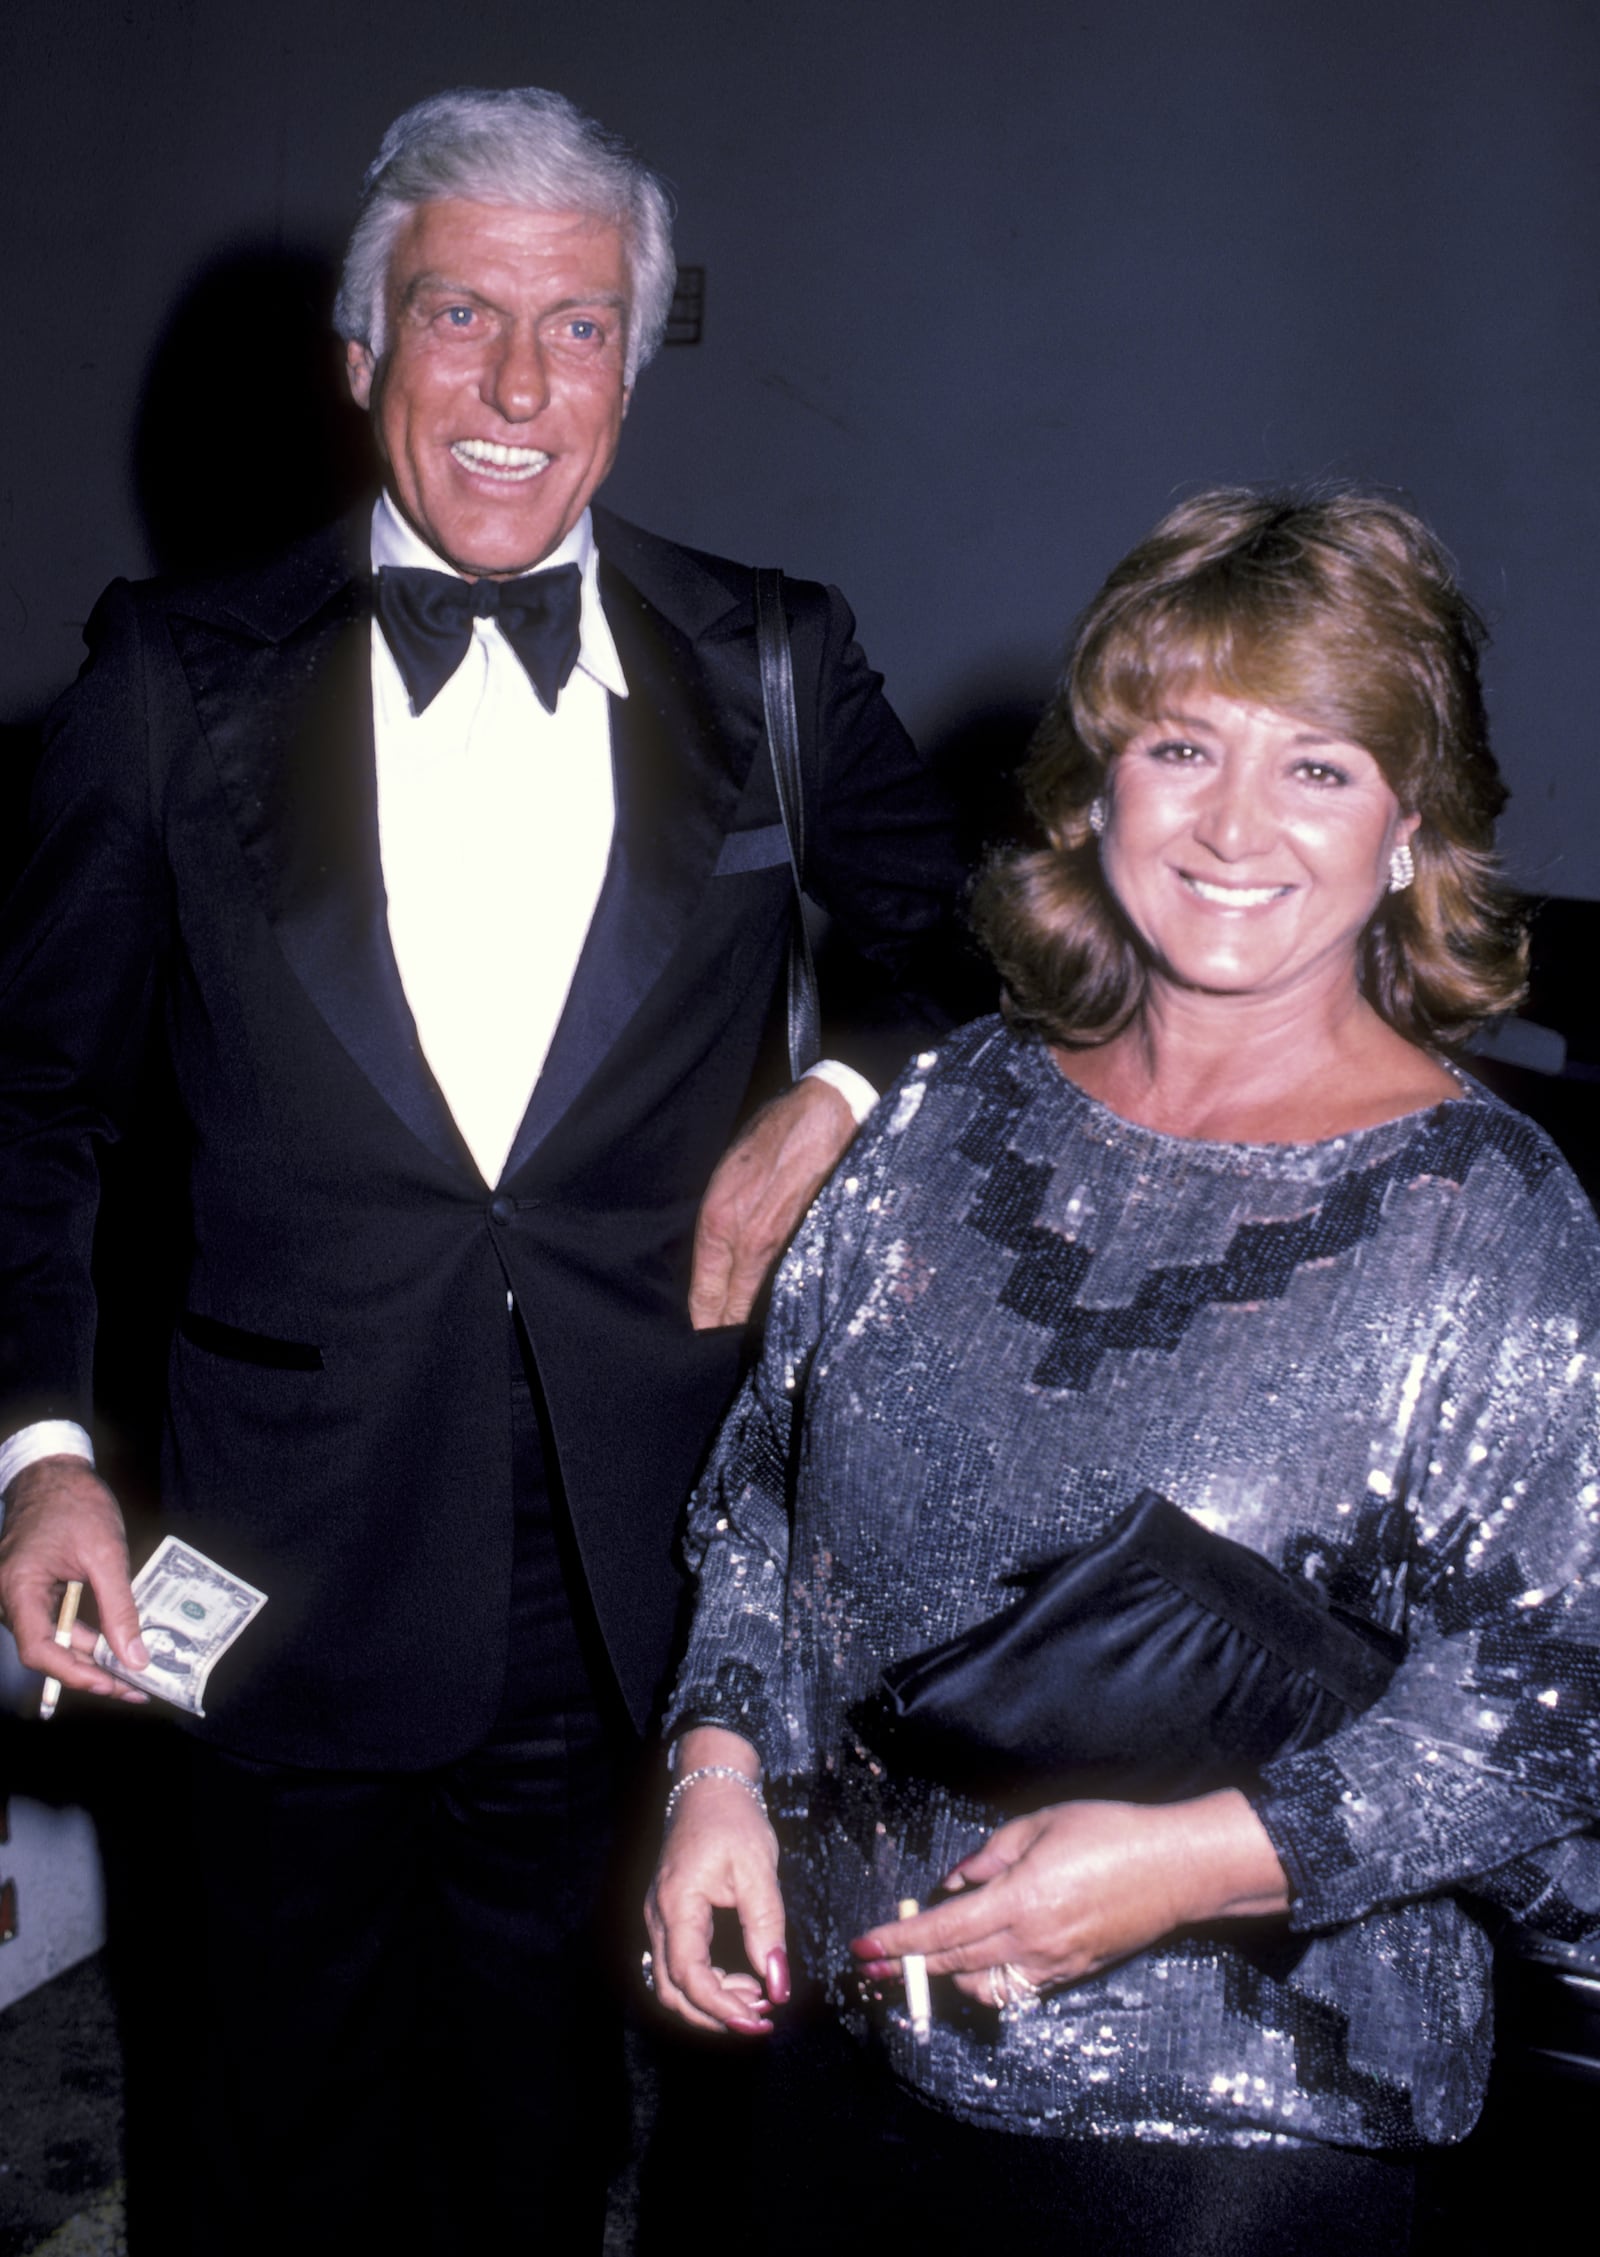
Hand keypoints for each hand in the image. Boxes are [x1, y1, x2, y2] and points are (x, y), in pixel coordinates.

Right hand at [0, 1456, 148, 1701]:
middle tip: (135, 1688)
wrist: (55, 1471)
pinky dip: (89, 1634)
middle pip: (50, 1651)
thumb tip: (134, 1656)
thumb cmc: (74, 1503)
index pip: (40, 1649)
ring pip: (58, 1639)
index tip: (113, 1684)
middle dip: (93, 1671)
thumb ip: (119, 1607)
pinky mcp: (39, 1591)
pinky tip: (119, 1643)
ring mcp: (24, 1595)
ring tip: (135, 1671)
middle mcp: (13, 1598)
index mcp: (19, 1588)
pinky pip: (61, 1621)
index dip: (75, 1674)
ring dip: (95, 1656)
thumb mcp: (105, 1553)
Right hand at [644, 1728, 789, 2035]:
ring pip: (671, 1982)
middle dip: (715, 2015)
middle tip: (761, 2018)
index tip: (760, 2020)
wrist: (710, 1786)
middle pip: (672, 1991)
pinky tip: (742, 1980)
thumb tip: (778, 1985)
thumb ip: (767, 1928)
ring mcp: (659, 1918)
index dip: (722, 2008)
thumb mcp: (758, 1871)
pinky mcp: (668, 1917)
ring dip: (711, 2001)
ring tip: (758, 1998)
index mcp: (677, 1905)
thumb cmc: (734, 1821)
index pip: (690, 1976)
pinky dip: (707, 1983)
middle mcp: (658, 1917)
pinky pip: (678, 1964)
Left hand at [689, 1079, 855, 1328]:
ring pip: (761, 1301)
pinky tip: (780, 1310)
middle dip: (723, 1330)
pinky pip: (789, 1283)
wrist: (823, 1117)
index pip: (705, 1294)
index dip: (702, 1322)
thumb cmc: (771, 1136)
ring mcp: (782, 1247)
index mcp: (718, 1223)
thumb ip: (719, 1221)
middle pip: (731, 1308)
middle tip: (718, 1350)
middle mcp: (747, 1242)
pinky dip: (782, 1299)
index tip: (700, 1339)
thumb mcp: (726, 1175)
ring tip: (745, 1337)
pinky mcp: (810, 1244)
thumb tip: (718, 1257)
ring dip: (752, 1319)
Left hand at [850, 1792, 1289, 2004]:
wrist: (1175, 1869)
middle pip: (953, 1963)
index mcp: (1019, 1900)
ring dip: (945, 1975)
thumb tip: (952, 1883)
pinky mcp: (1071, 1975)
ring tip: (921, 1960)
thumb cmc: (1110, 1833)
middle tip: (870, 1967)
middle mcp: (1031, 1941)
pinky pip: (1014, 1989)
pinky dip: (986, 1981)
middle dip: (906, 1967)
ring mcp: (1052, 1965)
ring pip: (981, 1985)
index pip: (942, 1931)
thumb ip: (989, 1856)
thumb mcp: (1041, 1825)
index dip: (897, 1943)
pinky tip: (974, 1965)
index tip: (862, 1949)